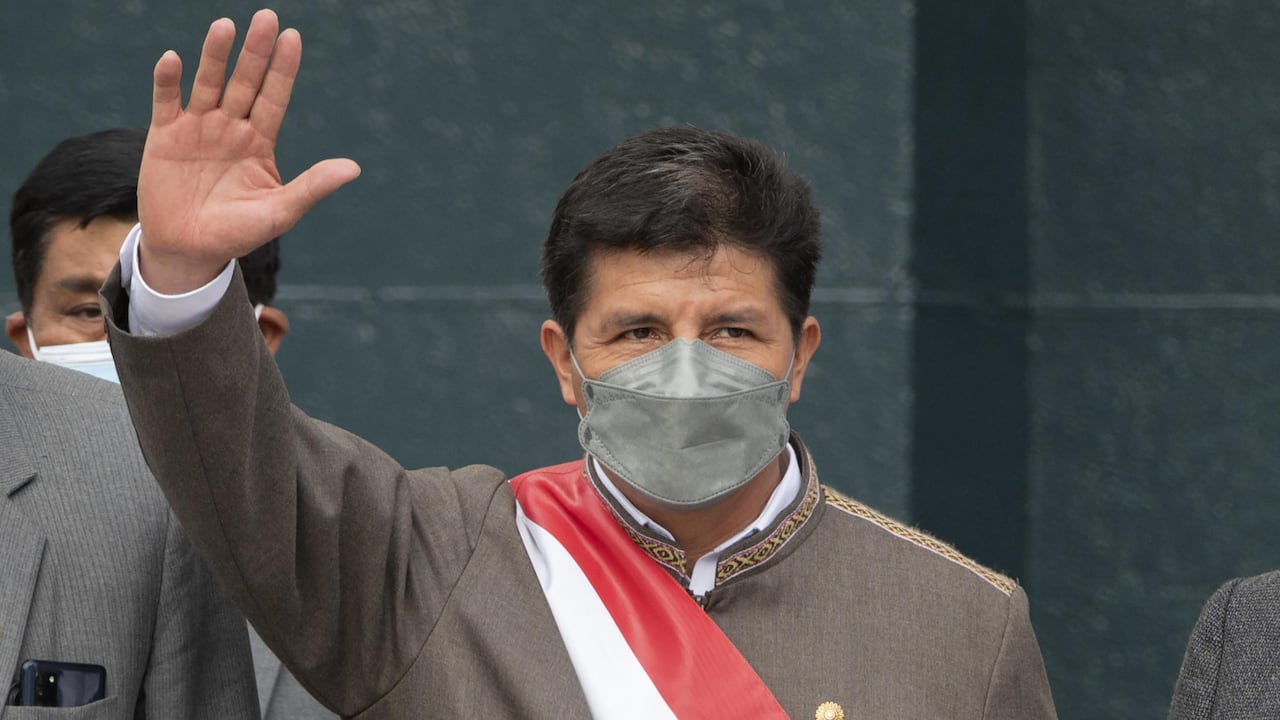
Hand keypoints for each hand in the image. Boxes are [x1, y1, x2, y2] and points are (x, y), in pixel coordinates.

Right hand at [138, 9, 360, 293]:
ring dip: (215, 56)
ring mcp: (198, 129)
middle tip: (267, 17)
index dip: (283, 69)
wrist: (189, 250)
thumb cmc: (238, 232)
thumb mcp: (279, 212)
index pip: (274, 98)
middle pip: (245, 82)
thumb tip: (353, 168)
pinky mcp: (165, 136)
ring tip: (225, 27)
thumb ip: (312, 187)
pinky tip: (174, 60)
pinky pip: (166, 102)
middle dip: (255, 52)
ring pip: (208, 84)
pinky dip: (169, 81)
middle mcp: (231, 128)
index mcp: (260, 142)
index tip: (293, 38)